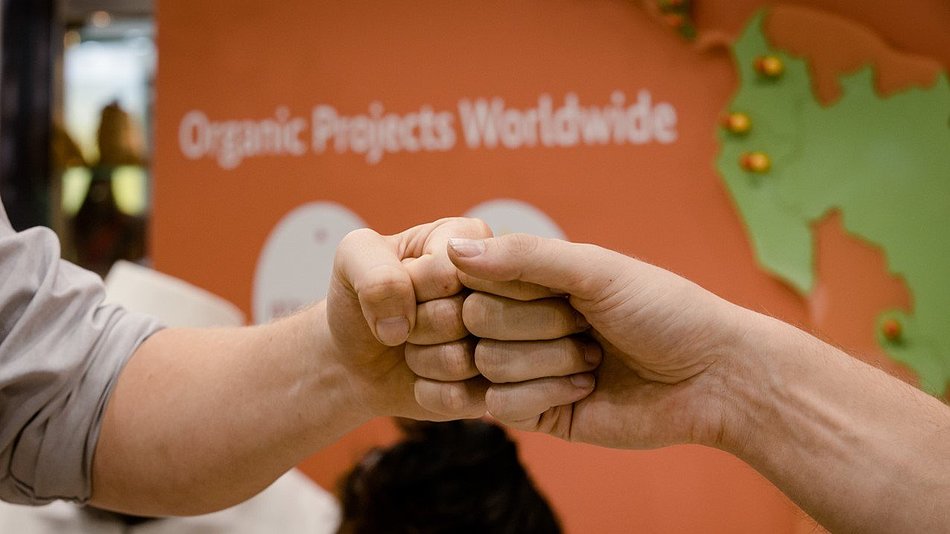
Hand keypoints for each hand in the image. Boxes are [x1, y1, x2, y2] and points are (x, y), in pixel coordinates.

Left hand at [326, 217, 491, 420]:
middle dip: (419, 326)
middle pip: (469, 315)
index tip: (403, 281)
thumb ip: (373, 270)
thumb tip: (401, 323)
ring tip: (416, 346)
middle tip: (410, 321)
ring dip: (423, 360)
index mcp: (474, 239)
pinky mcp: (500, 385)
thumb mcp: (353, 259)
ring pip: (468, 359)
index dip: (414, 286)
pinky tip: (426, 377)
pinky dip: (431, 392)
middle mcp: (503, 287)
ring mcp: (508, 339)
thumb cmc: (362, 300)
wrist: (354, 358)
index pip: (452, 269)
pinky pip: (467, 398)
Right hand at [446, 234, 745, 448]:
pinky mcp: (537, 413)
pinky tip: (587, 388)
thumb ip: (525, 257)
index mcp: (533, 280)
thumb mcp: (596, 269)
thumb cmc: (664, 310)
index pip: (474, 275)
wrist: (712, 377)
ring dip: (549, 360)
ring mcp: (526, 368)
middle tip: (586, 326)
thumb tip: (454, 249)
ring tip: (594, 359)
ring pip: (486, 363)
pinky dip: (545, 393)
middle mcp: (523, 321)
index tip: (563, 291)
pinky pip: (500, 405)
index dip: (510, 286)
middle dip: (538, 324)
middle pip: (475, 320)